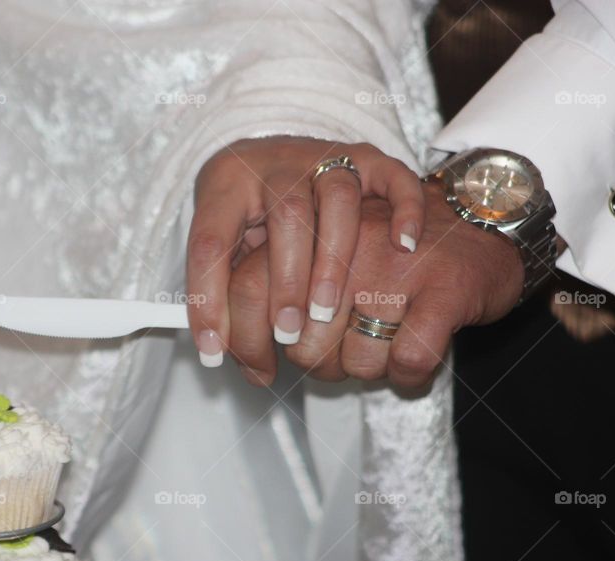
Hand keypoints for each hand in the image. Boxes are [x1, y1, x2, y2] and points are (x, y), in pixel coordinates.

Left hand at [186, 136, 424, 368]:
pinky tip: (402, 246)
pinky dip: (405, 209)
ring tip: (326, 312)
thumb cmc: (247, 212)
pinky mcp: (367, 157)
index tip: (214, 352)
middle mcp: (276, 165)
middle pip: (285, 217)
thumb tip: (217, 352)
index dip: (209, 301)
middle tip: (287, 334)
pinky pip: (394, 176)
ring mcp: (325, 157)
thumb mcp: (223, 242)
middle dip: (285, 283)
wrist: (279, 153)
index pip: (210, 242)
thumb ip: (220, 289)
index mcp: (226, 184)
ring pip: (338, 197)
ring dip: (333, 259)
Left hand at [227, 182, 524, 387]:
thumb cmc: (393, 257)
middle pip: (300, 341)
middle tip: (343, 352)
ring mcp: (396, 266)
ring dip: (368, 371)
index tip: (257, 370)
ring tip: (385, 345)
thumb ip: (281, 295)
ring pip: (355, 360)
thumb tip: (246, 363)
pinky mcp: (444, 290)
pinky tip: (412, 362)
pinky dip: (409, 375)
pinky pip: (408, 360)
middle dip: (319, 365)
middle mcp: (348, 242)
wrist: (484, 228)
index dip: (245, 341)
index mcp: (312, 230)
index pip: (247, 287)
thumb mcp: (330, 259)